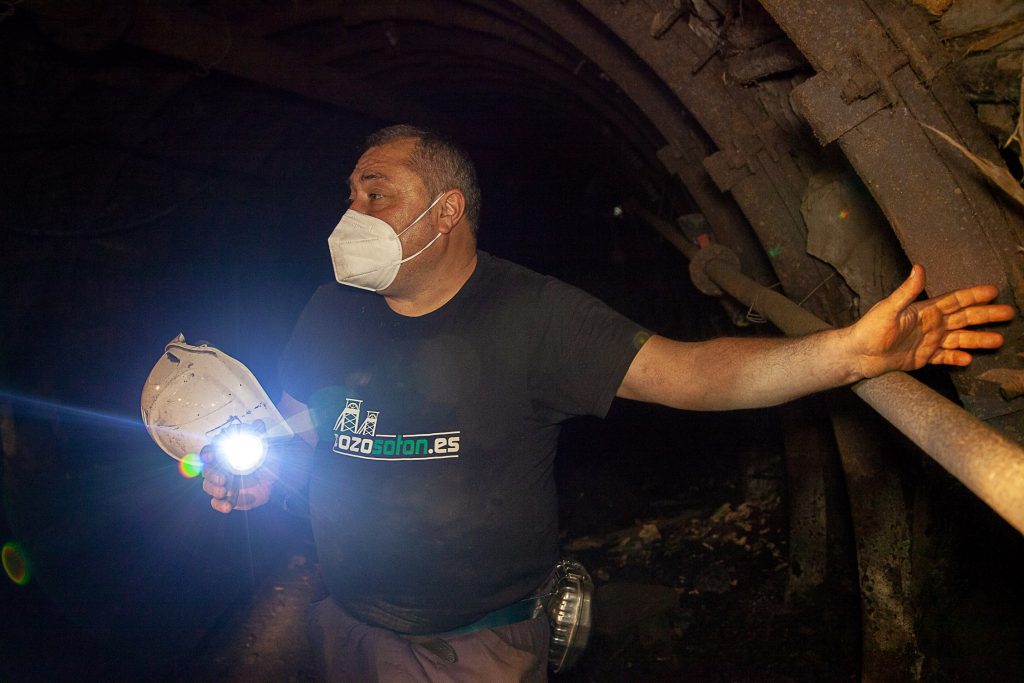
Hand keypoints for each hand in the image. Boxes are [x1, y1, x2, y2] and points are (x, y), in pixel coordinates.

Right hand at [200, 443, 275, 513]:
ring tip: (224, 492)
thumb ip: (260, 436)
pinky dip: (220, 505)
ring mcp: (221, 484)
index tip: (210, 457)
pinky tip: (228, 506)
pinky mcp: (225, 498)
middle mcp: (220, 469)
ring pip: (208, 486)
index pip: (210, 451)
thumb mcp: (265, 449)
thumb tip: (258, 424)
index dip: (207, 453)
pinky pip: (216, 503)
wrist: (273, 484)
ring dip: (214, 489)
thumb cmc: (266, 463)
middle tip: (223, 479)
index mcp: (225, 455)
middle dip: (211, 474)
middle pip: (206, 470)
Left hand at [849, 264, 1014, 377]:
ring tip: (999, 340)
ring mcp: (928, 342)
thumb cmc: (869, 329)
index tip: (994, 291)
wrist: (858, 354)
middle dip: (987, 315)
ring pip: (960, 339)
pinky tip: (970, 359)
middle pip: (965, 318)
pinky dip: (957, 358)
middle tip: (1009, 313)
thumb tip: (919, 268)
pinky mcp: (923, 358)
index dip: (974, 295)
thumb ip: (907, 291)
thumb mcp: (888, 308)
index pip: (955, 300)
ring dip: (979, 339)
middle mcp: (931, 325)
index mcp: (925, 310)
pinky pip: (945, 358)